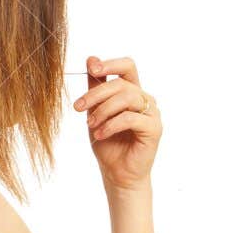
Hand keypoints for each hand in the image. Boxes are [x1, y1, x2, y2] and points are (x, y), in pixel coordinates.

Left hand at [75, 55, 160, 190]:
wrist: (117, 173)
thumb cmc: (108, 143)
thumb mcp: (95, 111)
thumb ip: (95, 87)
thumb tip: (91, 58)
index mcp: (132, 92)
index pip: (127, 67)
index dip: (111, 64)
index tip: (92, 68)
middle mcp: (145, 100)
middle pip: (122, 83)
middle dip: (96, 94)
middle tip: (78, 107)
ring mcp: (152, 114)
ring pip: (126, 98)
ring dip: (103, 110)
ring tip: (90, 125)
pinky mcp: (154, 129)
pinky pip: (130, 118)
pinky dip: (111, 125)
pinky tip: (100, 134)